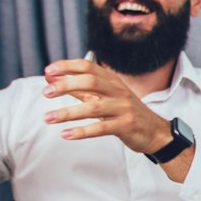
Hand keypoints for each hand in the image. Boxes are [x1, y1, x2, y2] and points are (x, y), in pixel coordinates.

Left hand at [42, 59, 172, 153]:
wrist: (155, 131)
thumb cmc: (124, 112)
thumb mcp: (104, 97)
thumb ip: (79, 89)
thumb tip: (51, 78)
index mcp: (112, 81)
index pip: (88, 66)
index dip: (67, 66)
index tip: (48, 71)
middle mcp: (118, 91)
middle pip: (90, 81)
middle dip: (66, 85)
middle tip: (46, 92)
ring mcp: (123, 108)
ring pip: (93, 107)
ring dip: (68, 112)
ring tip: (48, 118)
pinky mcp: (126, 126)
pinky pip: (102, 128)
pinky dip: (82, 131)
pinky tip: (66, 134)